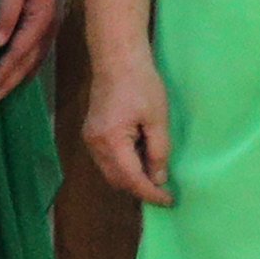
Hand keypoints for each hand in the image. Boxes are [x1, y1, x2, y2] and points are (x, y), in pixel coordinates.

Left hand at [0, 0, 61, 105]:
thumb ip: (5, 12)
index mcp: (41, 20)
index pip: (18, 55)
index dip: (2, 75)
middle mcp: (49, 28)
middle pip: (28, 64)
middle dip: (9, 84)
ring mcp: (51, 25)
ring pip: (35, 61)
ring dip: (18, 79)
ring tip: (2, 94)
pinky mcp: (48, 20)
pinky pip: (37, 52)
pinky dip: (27, 67)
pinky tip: (19, 72)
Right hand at [86, 49, 174, 207]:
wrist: (117, 58)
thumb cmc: (141, 83)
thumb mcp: (158, 119)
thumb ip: (158, 152)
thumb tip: (158, 179)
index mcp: (111, 141)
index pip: (131, 179)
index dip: (151, 194)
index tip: (169, 201)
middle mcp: (95, 144)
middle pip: (117, 180)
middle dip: (140, 188)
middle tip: (164, 191)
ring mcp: (90, 138)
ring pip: (111, 172)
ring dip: (132, 177)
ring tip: (155, 172)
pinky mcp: (91, 132)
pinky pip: (107, 159)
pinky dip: (124, 165)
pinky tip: (142, 157)